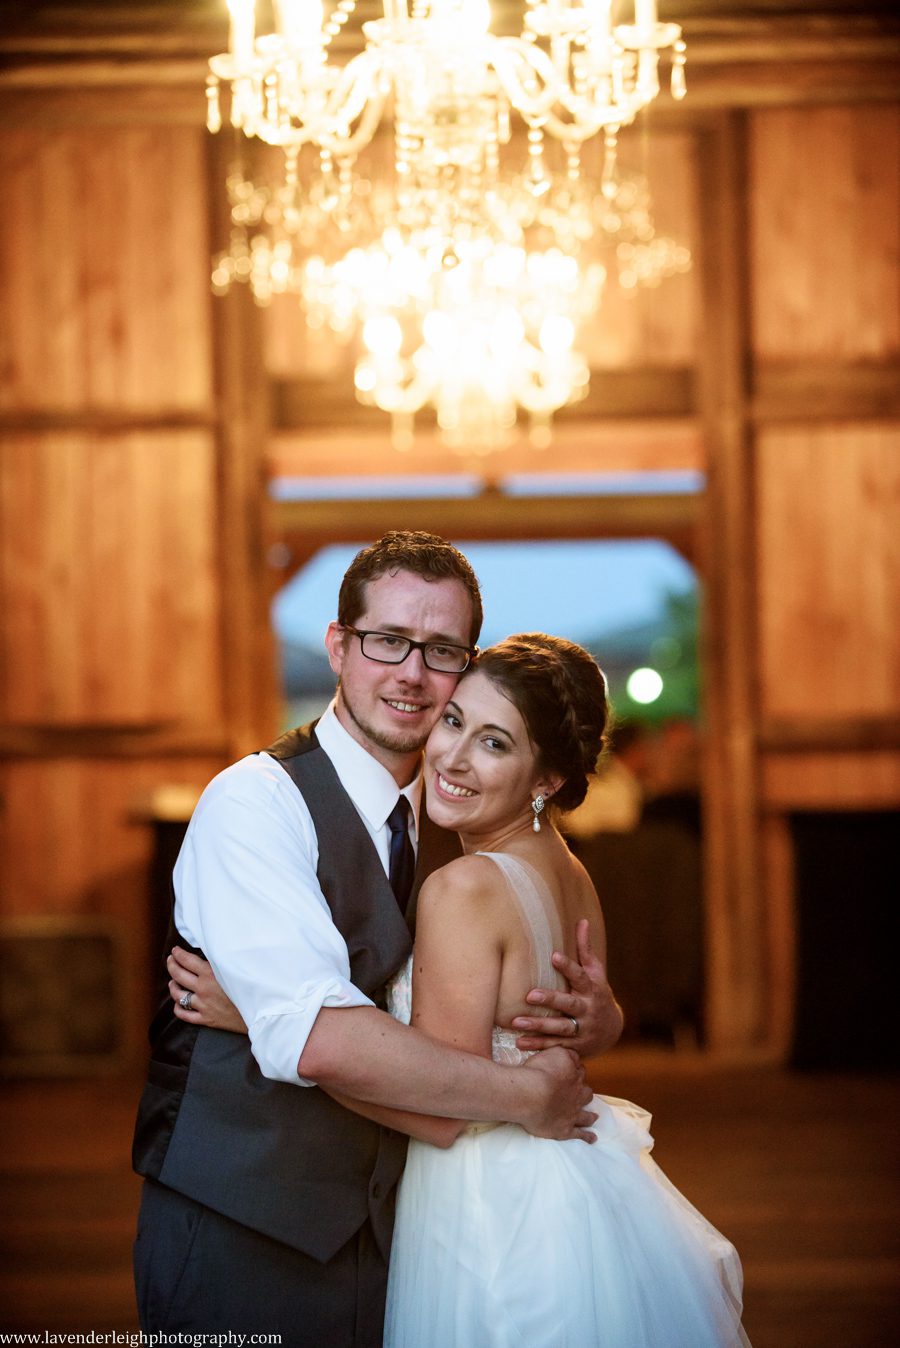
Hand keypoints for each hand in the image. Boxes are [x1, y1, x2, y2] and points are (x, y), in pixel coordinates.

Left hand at [168, 946, 247, 1033]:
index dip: (178, 954)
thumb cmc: (253, 986)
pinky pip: (184, 1015)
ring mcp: (203, 1005)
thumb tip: (214, 949)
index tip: (175, 950)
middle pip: (178, 975)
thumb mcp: (238, 968)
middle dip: (172, 965)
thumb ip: (223, 960)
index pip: (187, 960)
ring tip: (172, 982)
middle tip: (170, 960)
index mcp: (211, 974)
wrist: (261, 1012)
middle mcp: (203, 989)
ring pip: (178, 995)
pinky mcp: (206, 1019)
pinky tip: (178, 1003)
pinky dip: (178, 1008)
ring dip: (173, 987)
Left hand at [513, 919, 622, 1056]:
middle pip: (569, 1004)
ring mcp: (582, 1029)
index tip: (554, 956)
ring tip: (516, 1023)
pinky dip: (538, 1046)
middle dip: (550, 1000)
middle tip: (529, 995)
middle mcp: (587, 1009)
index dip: (568, 966)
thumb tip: (583, 921)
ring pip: (560, 1028)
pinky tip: (519, 1043)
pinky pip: (555, 1046)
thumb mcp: (596, 972)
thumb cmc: (597, 992)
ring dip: (538, 1026)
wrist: (612, 1030)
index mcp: (592, 989)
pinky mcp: (576, 1046)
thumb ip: (586, 949)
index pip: (580, 976)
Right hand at [521, 1046, 596, 1142]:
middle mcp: (576, 1093)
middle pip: (585, 1091)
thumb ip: (562, 1052)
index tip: (571, 1071)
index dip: (575, 1070)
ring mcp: (573, 1112)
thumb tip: (569, 1053)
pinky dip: (587, 1136)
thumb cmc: (537, 1071)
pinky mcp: (566, 1129)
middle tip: (581, 1093)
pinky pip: (580, 1134)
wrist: (531, 1095)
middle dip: (584, 1092)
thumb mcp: (552, 1052)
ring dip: (590, 1115)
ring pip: (586, 1114)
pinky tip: (592, 1138)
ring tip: (594, 1117)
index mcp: (572, 1073)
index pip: (578, 1069)